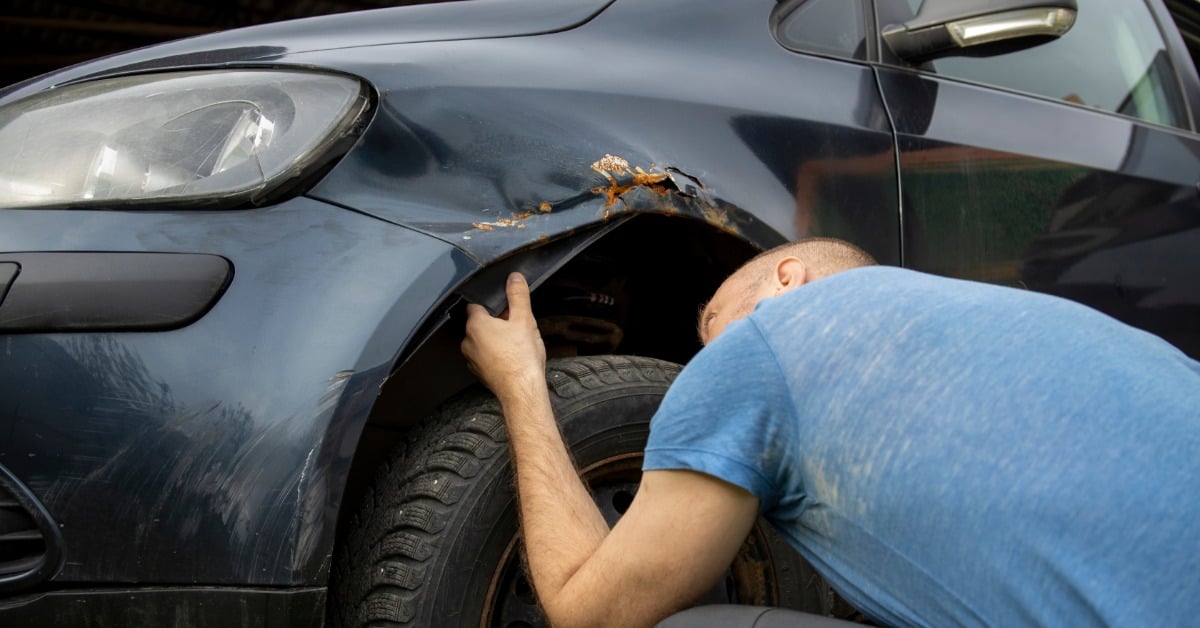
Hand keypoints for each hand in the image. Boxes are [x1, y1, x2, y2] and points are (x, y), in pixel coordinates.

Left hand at [462, 273, 546, 401]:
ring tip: (516, 343)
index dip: (494, 303)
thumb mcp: (524, 320)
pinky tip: (512, 357)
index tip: (507, 308)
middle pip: (481, 322)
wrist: (522, 391)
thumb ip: (518, 295)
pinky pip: (485, 356)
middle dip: (497, 321)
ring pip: (483, 340)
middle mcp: (468, 341)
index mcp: (476, 324)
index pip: (477, 304)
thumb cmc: (522, 358)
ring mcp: (472, 358)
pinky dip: (496, 354)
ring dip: (496, 338)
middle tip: (516, 326)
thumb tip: (514, 278)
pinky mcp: (479, 372)